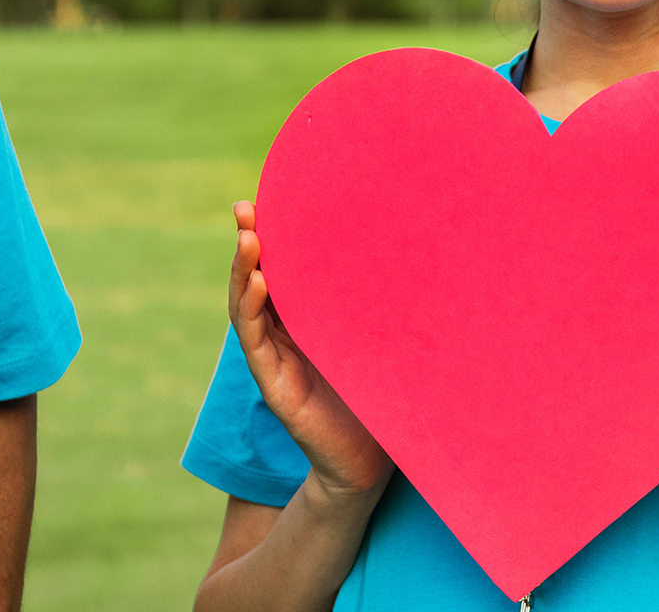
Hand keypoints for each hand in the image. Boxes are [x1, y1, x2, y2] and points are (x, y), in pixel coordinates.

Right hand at [229, 200, 393, 502]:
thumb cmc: (380, 394)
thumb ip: (378, 302)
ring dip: (243, 273)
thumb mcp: (380, 338)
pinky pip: (257, 344)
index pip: (282, 270)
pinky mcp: (276, 386)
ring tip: (247, 239)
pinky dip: (253, 312)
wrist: (372, 459)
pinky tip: (258, 285)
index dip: (272, 236)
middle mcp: (285, 336)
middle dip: (248, 244)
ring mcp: (275, 361)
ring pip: (247, 309)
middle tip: (243, 208)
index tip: (267, 198)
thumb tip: (415, 244)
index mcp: (306, 320)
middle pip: (256, 281)